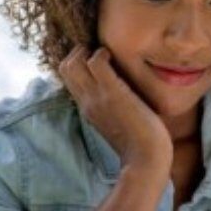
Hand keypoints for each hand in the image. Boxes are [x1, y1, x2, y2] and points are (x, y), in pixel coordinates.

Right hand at [58, 46, 169, 172]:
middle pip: (64, 67)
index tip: (95, 60)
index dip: (77, 64)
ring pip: (72, 62)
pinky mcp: (112, 92)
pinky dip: (102, 52)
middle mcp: (87, 101)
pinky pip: (95, 61)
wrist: (146, 160)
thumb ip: (113, 110)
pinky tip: (116, 58)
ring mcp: (97, 96)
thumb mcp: (118, 124)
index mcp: (88, 109)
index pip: (68, 80)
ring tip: (107, 55)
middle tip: (100, 53)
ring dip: (88, 50)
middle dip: (79, 52)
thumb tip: (122, 99)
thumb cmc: (140, 145)